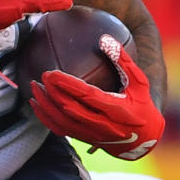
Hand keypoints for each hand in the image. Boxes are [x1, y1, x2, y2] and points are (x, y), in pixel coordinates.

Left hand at [29, 34, 164, 159]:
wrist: (146, 140)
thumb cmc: (141, 105)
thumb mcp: (140, 83)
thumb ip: (123, 61)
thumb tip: (104, 38)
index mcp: (116, 109)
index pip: (87, 96)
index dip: (67, 85)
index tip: (51, 73)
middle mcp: (102, 125)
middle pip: (70, 109)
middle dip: (53, 93)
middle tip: (42, 75)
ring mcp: (91, 134)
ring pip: (62, 121)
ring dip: (45, 105)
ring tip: (33, 87)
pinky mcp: (84, 139)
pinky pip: (60, 130)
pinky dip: (45, 118)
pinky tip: (35, 104)